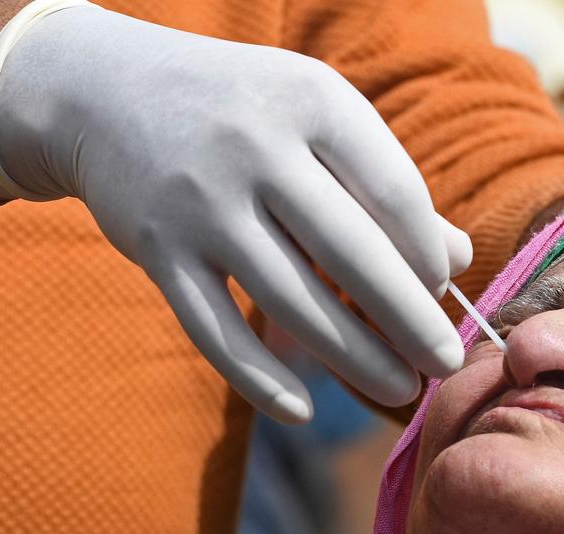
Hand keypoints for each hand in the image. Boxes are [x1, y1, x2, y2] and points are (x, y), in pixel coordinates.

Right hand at [0, 5, 470, 422]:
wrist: (106, 91)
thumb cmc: (241, 112)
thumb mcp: (315, 120)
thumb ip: (384, 183)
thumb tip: (457, 258)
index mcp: (311, 102)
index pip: (393, 193)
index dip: (428, 257)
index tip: (444, 294)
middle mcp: (255, 148)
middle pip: (352, 255)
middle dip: (410, 322)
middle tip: (447, 366)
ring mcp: (200, 204)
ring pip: (291, 301)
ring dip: (354, 358)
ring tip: (400, 390)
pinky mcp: (158, 251)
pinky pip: (215, 332)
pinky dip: (260, 380)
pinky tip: (302, 412)